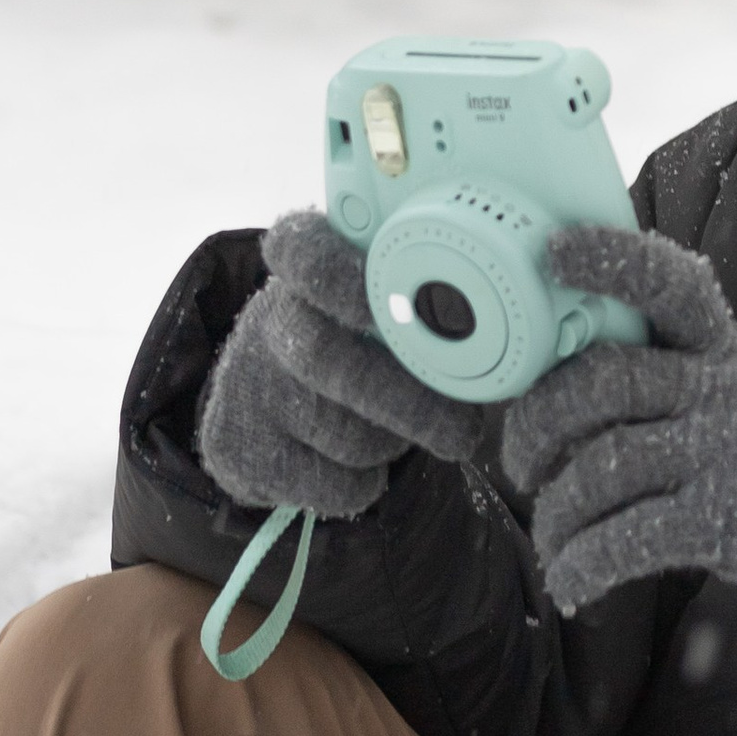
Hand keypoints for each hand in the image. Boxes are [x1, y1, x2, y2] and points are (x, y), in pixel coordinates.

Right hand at [198, 210, 484, 517]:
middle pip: (324, 358)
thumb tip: (493, 336)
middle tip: (464, 430)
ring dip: (392, 443)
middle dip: (405, 402)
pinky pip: (331, 485)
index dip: (339, 276)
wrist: (263, 406)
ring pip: (342, 434)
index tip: (382, 303)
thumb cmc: (354, 337)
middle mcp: (267, 321)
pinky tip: (364, 460)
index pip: (302, 250)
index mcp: (304, 264)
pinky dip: (365, 482)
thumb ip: (417, 298)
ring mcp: (248, 390)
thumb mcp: (374, 297)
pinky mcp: (243, 455)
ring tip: (403, 428)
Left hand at [500, 227, 736, 658]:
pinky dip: (583, 566)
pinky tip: (573, 585)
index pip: (669, 283)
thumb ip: (653, 377)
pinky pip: (629, 538)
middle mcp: (729, 388)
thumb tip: (536, 383)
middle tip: (520, 466)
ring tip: (552, 540)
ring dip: (555, 515)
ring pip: (604, 468)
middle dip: (537, 425)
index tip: (552, 252)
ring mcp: (735, 452)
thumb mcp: (722, 398)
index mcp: (719, 348)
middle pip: (606, 382)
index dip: (609, 260)